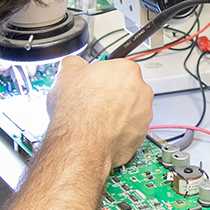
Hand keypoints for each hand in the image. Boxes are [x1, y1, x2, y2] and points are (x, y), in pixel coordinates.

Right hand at [45, 56, 152, 170]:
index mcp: (127, 70)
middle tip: (92, 102)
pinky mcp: (141, 136)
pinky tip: (101, 132)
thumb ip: (74, 63)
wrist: (80, 146)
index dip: (101, 77)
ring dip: (116, 113)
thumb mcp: (65, 75)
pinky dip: (118, 131)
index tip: (92, 84)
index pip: (116, 67)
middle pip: (126, 88)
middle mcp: (142, 91)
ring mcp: (144, 115)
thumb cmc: (76, 113)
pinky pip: (129, 129)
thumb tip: (74, 64)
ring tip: (94, 119)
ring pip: (129, 110)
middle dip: (111, 94)